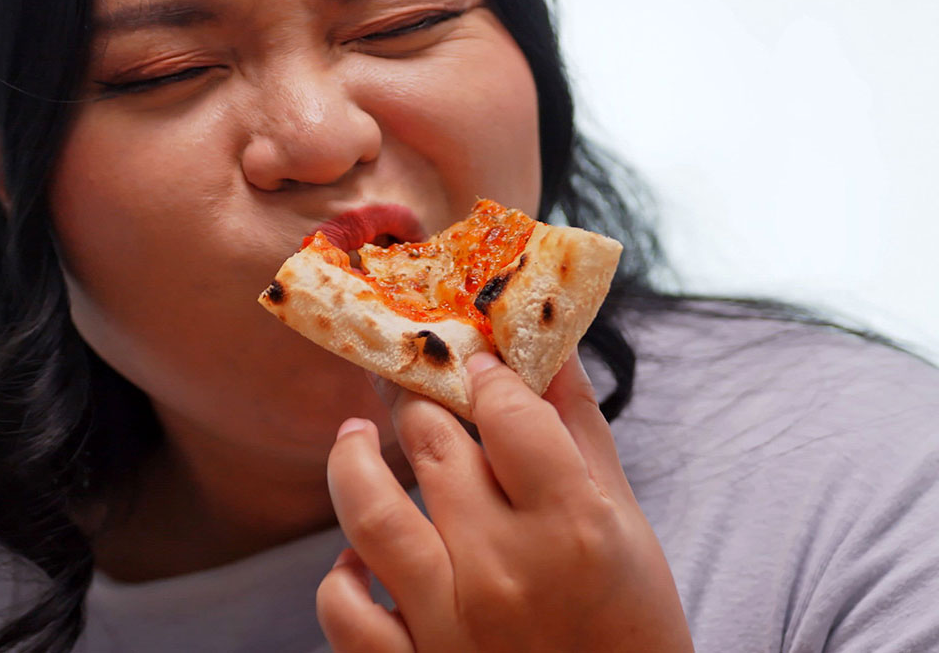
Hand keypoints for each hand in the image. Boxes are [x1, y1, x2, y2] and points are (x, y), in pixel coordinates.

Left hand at [318, 352, 692, 651]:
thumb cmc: (632, 629)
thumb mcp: (627, 526)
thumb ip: (581, 434)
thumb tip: (549, 347)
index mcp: (573, 526)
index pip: (506, 412)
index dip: (485, 373)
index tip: (475, 363)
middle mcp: (505, 568)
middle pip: (431, 443)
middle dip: (416, 397)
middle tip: (410, 378)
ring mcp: (449, 623)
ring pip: (369, 509)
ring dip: (351, 458)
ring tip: (354, 435)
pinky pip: (344, 610)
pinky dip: (340, 578)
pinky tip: (354, 557)